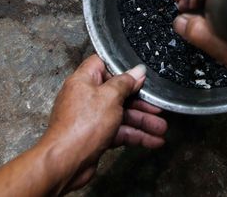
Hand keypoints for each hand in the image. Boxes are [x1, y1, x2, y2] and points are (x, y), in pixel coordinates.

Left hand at [39, 55, 166, 191]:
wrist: (65, 162)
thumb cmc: (82, 126)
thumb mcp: (110, 97)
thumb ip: (125, 83)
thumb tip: (137, 71)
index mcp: (84, 81)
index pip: (102, 65)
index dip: (121, 68)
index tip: (140, 74)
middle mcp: (86, 98)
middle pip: (118, 93)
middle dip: (140, 102)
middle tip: (158, 106)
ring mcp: (91, 118)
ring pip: (122, 115)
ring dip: (143, 122)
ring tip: (162, 129)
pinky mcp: (96, 137)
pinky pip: (119, 132)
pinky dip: (136, 136)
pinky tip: (153, 141)